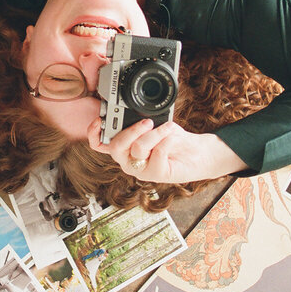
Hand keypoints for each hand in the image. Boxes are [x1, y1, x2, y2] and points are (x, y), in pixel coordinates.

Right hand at [87, 119, 247, 182]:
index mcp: (123, 147)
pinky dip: (166, 140)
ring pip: (138, 149)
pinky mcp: (156, 175)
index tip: (100, 120)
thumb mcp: (154, 124)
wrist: (197, 152)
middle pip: (115, 147)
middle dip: (130, 131)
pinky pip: (157, 154)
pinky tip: (172, 135)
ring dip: (154, 134)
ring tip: (167, 127)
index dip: (94, 134)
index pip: (99, 145)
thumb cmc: (172, 138)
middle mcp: (128, 160)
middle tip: (147, 122)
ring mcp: (140, 170)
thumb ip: (141, 122)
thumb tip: (137, 116)